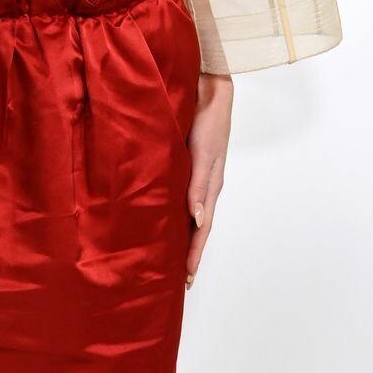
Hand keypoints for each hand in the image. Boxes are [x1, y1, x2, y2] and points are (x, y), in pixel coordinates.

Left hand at [186, 73, 232, 286]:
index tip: (187, 279)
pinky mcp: (186, 166)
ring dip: (181, 238)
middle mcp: (202, 187)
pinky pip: (179, 198)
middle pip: (196, 228)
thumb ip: (198, 186)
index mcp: (209, 188)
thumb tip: (197, 220)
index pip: (201, 230)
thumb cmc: (208, 122)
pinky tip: (163, 221)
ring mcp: (194, 177)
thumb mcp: (204, 155)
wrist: (208, 92)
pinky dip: (174, 215)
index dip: (194, 255)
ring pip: (187, 216)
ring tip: (170, 259)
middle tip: (179, 280)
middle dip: (189, 254)